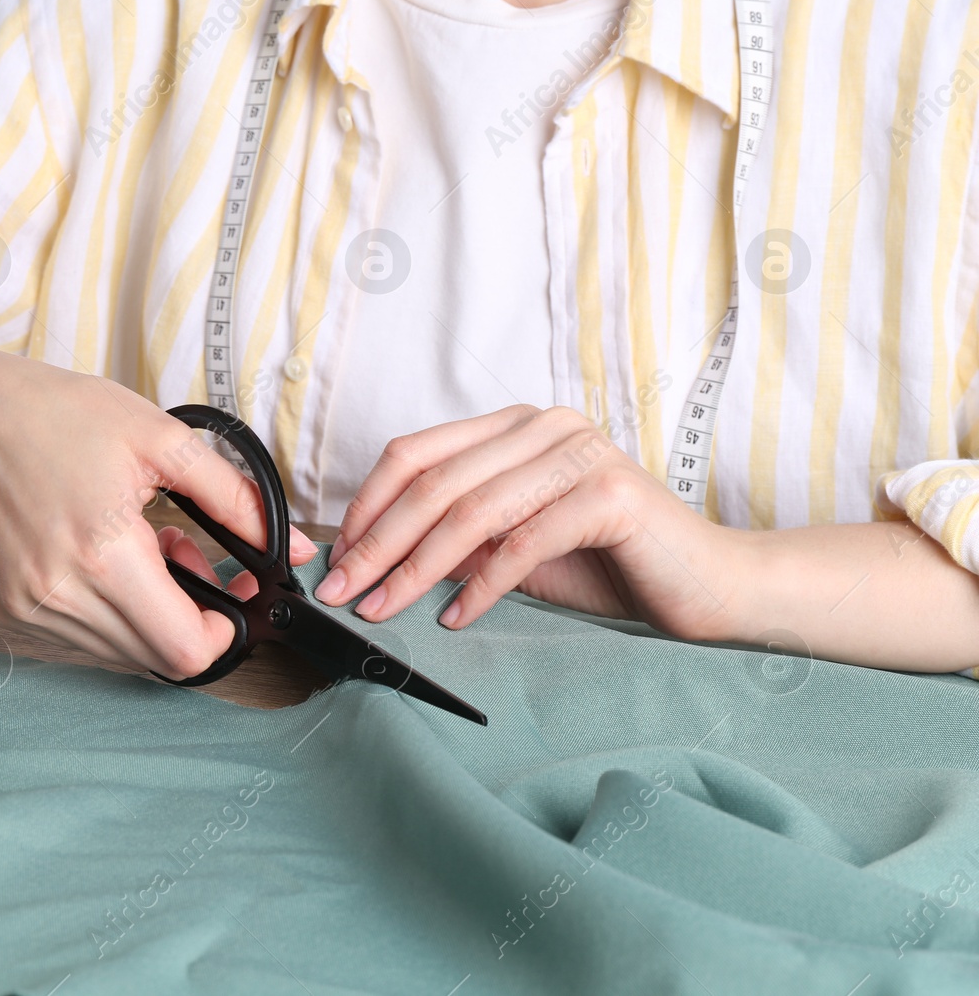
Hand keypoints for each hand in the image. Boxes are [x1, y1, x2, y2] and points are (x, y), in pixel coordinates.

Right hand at [0, 346, 313, 677]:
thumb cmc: (55, 415)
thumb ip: (235, 498)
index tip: (236, 597)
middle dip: (195, 622)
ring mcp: (31, 607)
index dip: (227, 635)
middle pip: (158, 660)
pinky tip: (113, 560)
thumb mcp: (162, 440)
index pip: (184, 651)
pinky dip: (113, 612)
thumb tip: (286, 544)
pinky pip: (83, 638)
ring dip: (152, 617)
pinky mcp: (12, 608)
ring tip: (153, 552)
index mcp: (103, 553)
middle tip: (202, 566)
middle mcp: (61, 594)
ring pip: (122, 654)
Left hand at [312, 405, 745, 640]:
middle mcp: (545, 426)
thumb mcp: (513, 550)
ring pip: (470, 511)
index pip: (414, 454)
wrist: (709, 586)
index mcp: (515, 427)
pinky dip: (481, 587)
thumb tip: (372, 559)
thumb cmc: (610, 567)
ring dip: (415, 568)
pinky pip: (523, 542)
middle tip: (342, 591)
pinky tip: (455, 619)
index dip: (366, 505)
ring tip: (382, 609)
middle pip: (433, 483)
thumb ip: (455, 542)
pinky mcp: (609, 495)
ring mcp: (580, 454)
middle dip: (378, 543)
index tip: (335, 557)